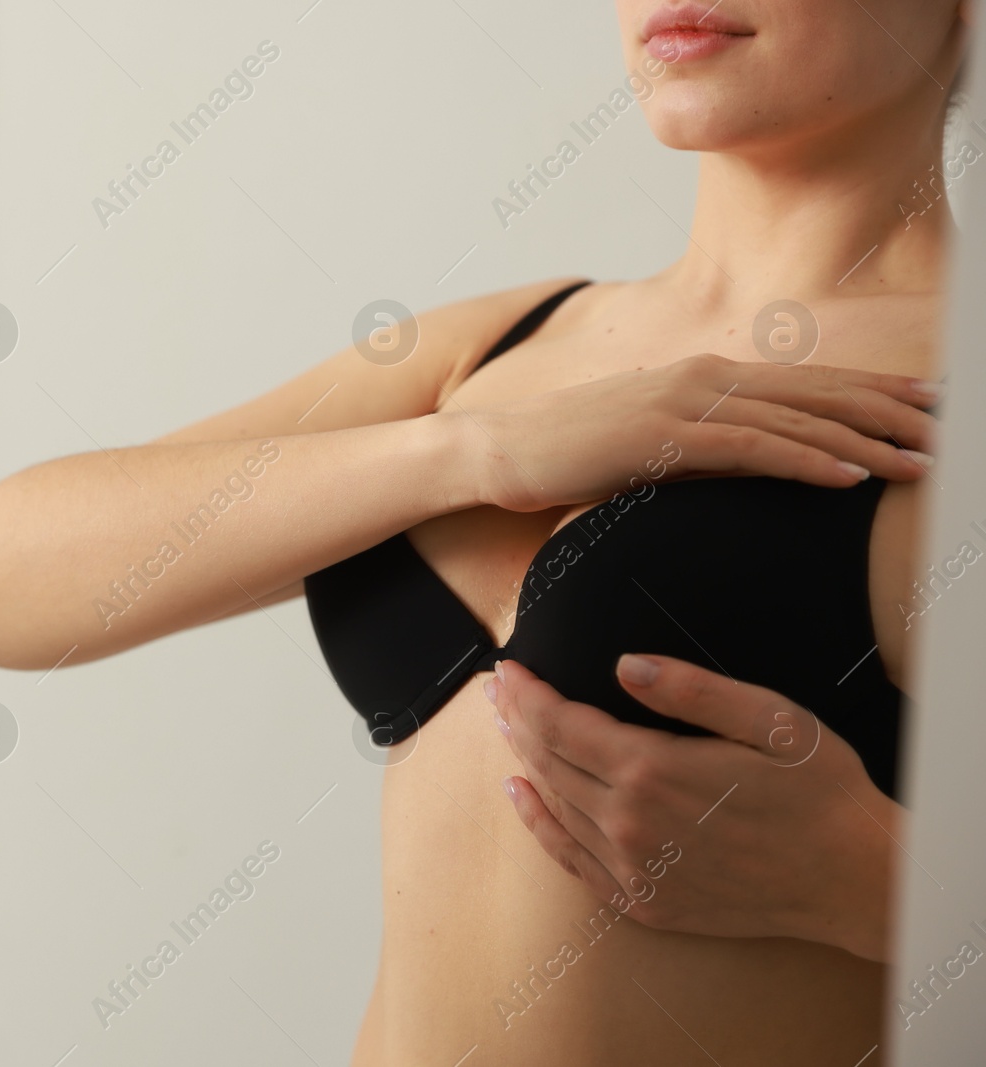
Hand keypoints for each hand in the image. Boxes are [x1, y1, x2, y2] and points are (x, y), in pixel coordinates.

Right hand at [457, 354, 935, 511]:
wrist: (500, 451)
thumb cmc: (571, 456)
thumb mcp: (653, 448)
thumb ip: (706, 448)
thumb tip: (754, 465)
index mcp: (706, 377)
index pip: (807, 382)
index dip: (873, 393)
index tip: (928, 407)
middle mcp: (705, 377)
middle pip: (819, 392)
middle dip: (891, 411)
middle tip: (951, 430)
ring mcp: (685, 402)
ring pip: (797, 418)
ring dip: (867, 441)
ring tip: (922, 461)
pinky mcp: (663, 435)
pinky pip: (752, 448)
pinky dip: (806, 461)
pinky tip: (849, 477)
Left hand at [487, 656, 898, 960]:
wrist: (853, 880)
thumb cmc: (819, 792)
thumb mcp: (770, 720)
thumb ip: (692, 689)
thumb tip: (626, 665)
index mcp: (653, 770)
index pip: (560, 723)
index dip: (527, 693)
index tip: (507, 668)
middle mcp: (630, 822)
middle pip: (547, 759)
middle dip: (515, 717)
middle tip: (496, 687)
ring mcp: (633, 868)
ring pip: (555, 803)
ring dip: (524, 760)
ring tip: (506, 725)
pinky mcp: (644, 902)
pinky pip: (571, 859)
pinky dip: (539, 823)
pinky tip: (522, 795)